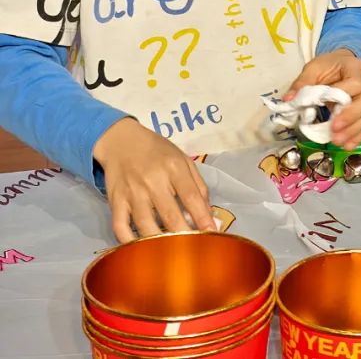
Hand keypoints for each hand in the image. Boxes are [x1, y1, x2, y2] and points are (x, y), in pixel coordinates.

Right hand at [93, 118, 213, 243]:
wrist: (122, 142)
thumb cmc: (158, 153)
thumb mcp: (184, 160)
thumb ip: (198, 186)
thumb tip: (209, 215)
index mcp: (174, 168)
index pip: (192, 197)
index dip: (203, 218)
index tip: (212, 234)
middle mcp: (153, 181)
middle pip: (170, 215)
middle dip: (184, 235)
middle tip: (193, 250)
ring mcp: (132, 193)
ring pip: (145, 225)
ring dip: (159, 242)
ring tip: (171, 253)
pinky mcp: (115, 201)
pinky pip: (120, 227)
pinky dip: (129, 241)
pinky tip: (141, 249)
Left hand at [287, 49, 360, 149]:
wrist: (342, 65)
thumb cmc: (328, 66)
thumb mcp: (314, 67)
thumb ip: (303, 82)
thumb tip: (288, 99)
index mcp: (355, 68)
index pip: (355, 83)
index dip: (344, 95)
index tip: (327, 104)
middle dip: (349, 118)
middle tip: (334, 129)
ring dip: (351, 132)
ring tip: (336, 141)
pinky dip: (356, 137)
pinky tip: (346, 146)